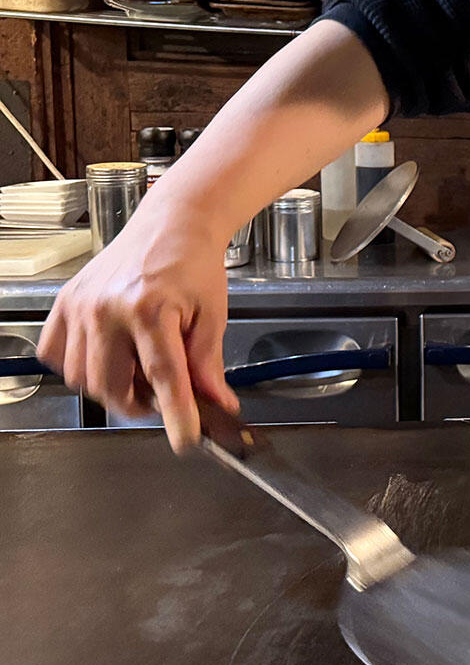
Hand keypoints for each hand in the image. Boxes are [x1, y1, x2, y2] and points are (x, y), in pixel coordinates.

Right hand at [38, 202, 237, 452]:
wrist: (171, 225)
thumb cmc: (193, 264)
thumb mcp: (212, 314)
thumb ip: (208, 364)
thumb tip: (217, 404)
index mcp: (150, 309)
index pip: (164, 376)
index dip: (175, 414)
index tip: (184, 440)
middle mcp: (107, 308)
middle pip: (113, 385)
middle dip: (139, 404)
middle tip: (163, 398)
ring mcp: (80, 306)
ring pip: (83, 379)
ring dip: (111, 389)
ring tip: (139, 372)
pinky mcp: (64, 304)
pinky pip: (58, 357)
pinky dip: (80, 369)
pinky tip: (108, 359)